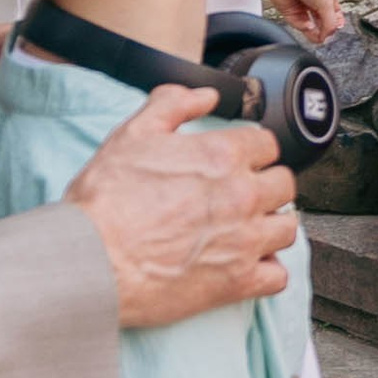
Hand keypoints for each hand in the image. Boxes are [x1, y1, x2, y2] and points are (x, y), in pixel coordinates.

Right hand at [66, 83, 293, 328]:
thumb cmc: (106, 200)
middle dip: (265, 186)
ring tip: (248, 230)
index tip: (239, 162)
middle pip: (283, 184)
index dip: (251, 150)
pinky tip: (248, 266)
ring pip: (288, 228)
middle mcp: (243, 195)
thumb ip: (174, 104)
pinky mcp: (238, 282)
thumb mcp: (133, 134)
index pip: (267, 144)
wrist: (90, 260)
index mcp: (222, 155)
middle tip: (241, 196)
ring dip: (271, 226)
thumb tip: (206, 95)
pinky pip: (278, 276)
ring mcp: (245, 241)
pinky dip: (268, 272)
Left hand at [257, 0, 343, 44]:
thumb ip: (330, 21)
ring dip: (314, 32)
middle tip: (326, 36)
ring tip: (318, 36)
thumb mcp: (327, 2)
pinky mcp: (290, 11)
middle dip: (324, 31)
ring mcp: (302, 7)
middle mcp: (315, 2)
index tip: (336, 30)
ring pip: (310, 26)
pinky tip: (308, 25)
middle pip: (322, 22)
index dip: (336, 24)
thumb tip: (329, 34)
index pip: (334, 15)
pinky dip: (303, 27)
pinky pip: (297, 24)